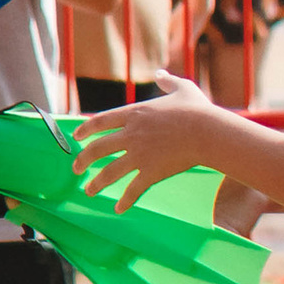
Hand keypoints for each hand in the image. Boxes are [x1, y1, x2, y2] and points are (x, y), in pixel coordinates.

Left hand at [72, 81, 218, 206]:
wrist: (207, 132)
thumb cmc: (197, 109)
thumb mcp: (182, 88)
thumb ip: (167, 81)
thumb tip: (161, 73)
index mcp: (134, 113)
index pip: (101, 121)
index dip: (85, 129)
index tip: (76, 137)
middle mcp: (131, 134)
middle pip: (98, 148)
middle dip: (83, 159)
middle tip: (76, 169)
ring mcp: (139, 155)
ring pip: (109, 172)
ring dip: (97, 183)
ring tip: (89, 191)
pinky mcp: (151, 172)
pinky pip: (133, 189)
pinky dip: (125, 201)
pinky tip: (118, 209)